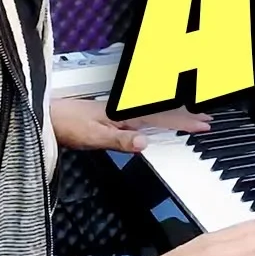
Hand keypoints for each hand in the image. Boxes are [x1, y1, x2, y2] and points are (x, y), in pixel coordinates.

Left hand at [50, 99, 211, 152]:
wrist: (47, 116)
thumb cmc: (67, 124)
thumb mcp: (94, 137)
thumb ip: (120, 140)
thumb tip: (146, 143)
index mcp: (126, 115)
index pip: (163, 118)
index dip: (185, 122)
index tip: (204, 124)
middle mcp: (126, 111)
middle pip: (164, 112)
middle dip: (187, 115)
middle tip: (207, 119)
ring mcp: (120, 113)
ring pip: (156, 113)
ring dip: (176, 115)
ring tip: (193, 117)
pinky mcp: (114, 117)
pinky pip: (145, 116)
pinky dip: (160, 118)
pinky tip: (162, 121)